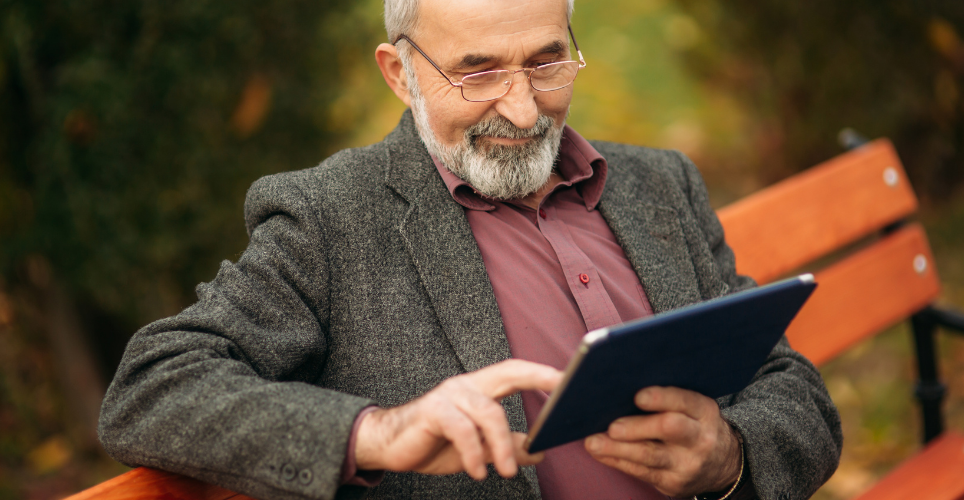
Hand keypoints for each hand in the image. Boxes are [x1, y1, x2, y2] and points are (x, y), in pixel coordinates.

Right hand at [354, 359, 561, 479]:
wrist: (388, 446)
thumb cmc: (434, 442)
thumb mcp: (479, 449)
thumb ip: (508, 447)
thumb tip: (539, 451)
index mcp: (480, 388)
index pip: (516, 372)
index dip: (543, 374)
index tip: (572, 380)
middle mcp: (466, 385)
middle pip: (508, 373)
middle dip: (538, 378)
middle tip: (562, 396)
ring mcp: (448, 396)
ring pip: (488, 412)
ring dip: (503, 445)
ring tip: (507, 473)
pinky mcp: (431, 412)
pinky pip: (461, 429)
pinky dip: (473, 453)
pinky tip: (477, 472)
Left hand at [584, 386, 741, 496]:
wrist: (721, 464)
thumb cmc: (694, 424)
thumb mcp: (694, 408)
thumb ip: (668, 397)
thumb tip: (622, 385)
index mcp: (704, 411)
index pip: (684, 401)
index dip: (661, 398)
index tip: (638, 396)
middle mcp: (699, 438)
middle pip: (669, 429)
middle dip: (637, 427)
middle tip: (612, 426)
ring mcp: (687, 464)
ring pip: (649, 456)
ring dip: (617, 449)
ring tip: (594, 443)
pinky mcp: (674, 484)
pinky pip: (642, 472)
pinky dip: (618, 461)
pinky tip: (602, 453)